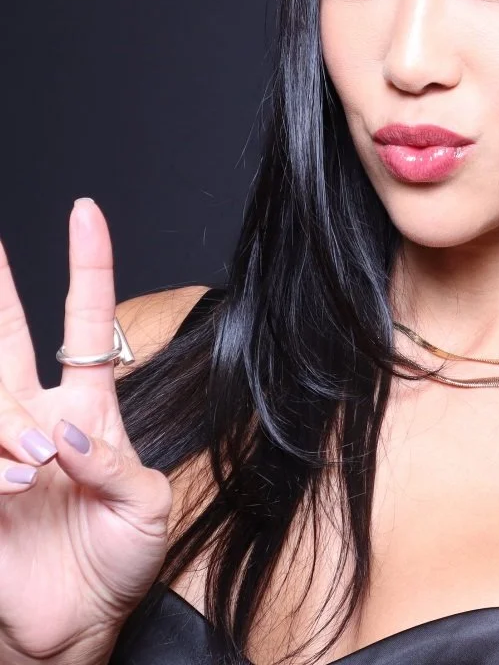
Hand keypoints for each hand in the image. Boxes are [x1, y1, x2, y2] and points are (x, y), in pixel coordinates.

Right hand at [0, 200, 172, 664]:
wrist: (76, 628)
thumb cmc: (119, 563)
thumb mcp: (144, 507)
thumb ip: (112, 465)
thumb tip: (64, 434)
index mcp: (87, 412)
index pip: (84, 323)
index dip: (86, 267)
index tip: (85, 214)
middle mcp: (32, 420)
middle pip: (4, 337)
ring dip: (4, 428)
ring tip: (30, 473)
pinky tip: (9, 487)